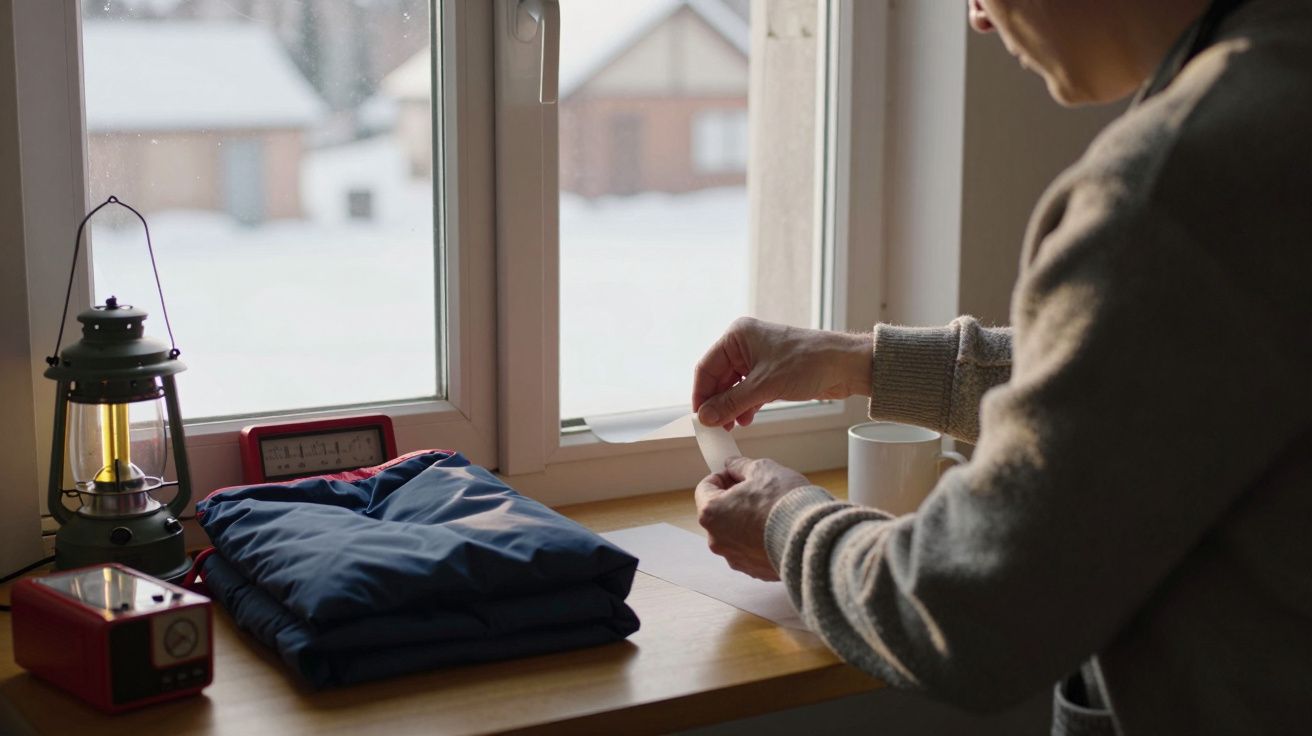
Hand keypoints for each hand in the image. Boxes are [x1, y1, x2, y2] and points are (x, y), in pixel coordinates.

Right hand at [692, 317, 872, 429]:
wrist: (845, 365)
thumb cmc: (808, 363)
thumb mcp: (764, 386)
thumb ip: (731, 403)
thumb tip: (706, 416)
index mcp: (738, 336)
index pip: (707, 367)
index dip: (701, 394)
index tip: (699, 418)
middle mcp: (745, 344)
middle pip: (719, 378)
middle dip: (718, 403)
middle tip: (716, 426)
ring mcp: (758, 358)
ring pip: (734, 386)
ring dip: (732, 406)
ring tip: (732, 426)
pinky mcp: (771, 371)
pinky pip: (749, 390)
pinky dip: (746, 405)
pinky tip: (746, 419)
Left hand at [695, 456, 811, 580]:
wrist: (813, 537)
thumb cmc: (784, 502)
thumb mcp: (763, 469)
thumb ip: (741, 466)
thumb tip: (732, 465)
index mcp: (712, 513)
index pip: (704, 488)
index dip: (721, 477)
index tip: (735, 474)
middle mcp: (718, 540)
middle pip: (719, 513)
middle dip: (734, 500)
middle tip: (757, 490)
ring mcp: (735, 558)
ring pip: (735, 533)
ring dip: (747, 521)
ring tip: (772, 511)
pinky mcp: (754, 570)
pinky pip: (751, 550)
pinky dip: (759, 540)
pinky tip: (778, 530)